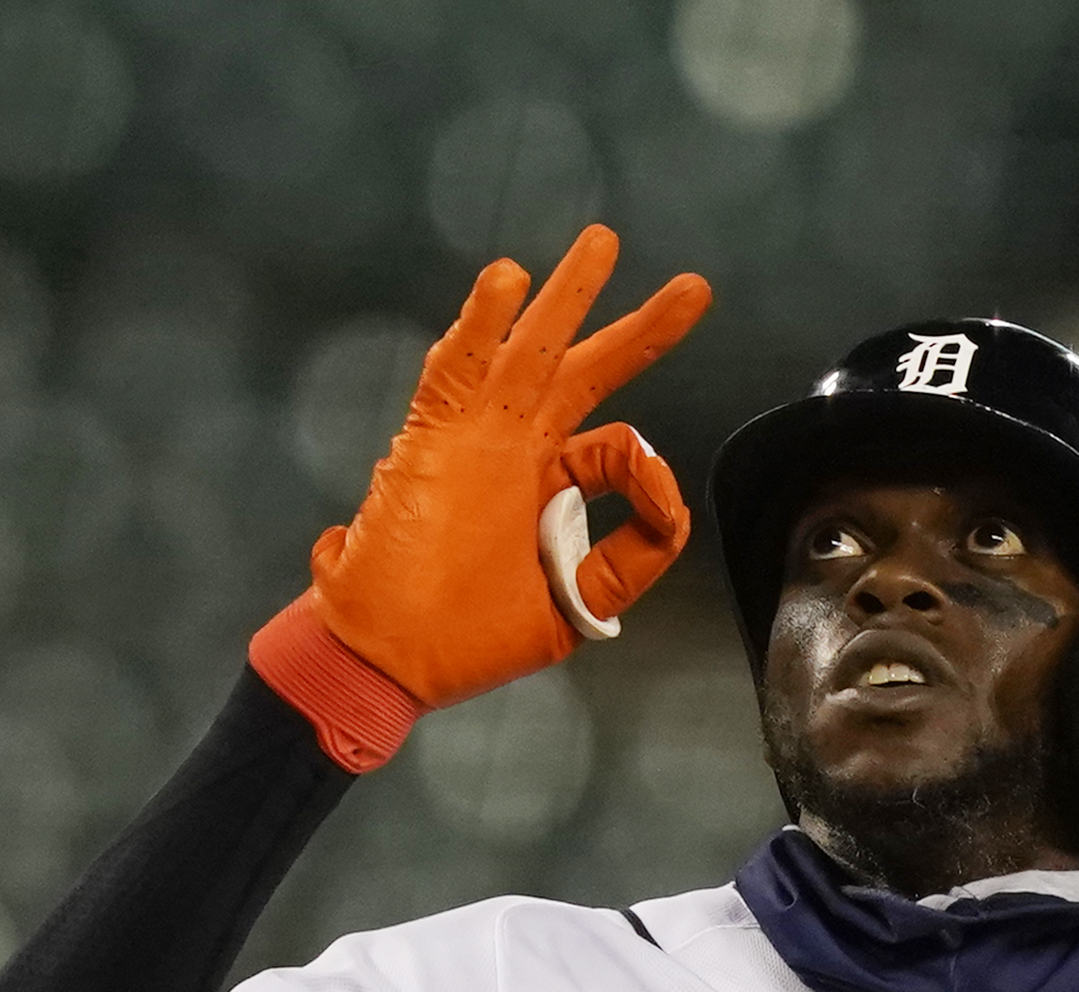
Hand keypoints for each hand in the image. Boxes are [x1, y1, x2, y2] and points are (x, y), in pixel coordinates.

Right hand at [251, 225, 710, 764]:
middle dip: (636, 329)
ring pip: (527, 350)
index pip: (613, 449)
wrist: (383, 660)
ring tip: (604, 245)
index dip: (645, 469)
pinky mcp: (430, 442)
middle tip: (695, 289)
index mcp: (547, 488)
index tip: (656, 497)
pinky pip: (455, 370)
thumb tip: (673, 502)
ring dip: (564, 296)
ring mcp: (473, 440)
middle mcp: (514, 452)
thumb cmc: (464, 640)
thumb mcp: (574, 607)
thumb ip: (631, 559)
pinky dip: (479, 324)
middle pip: (583, 373)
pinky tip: (506, 279)